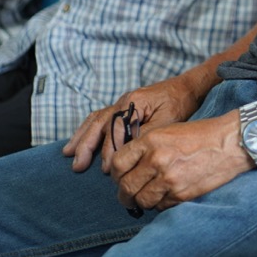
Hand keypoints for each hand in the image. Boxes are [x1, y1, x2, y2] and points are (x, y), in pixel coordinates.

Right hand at [62, 74, 205, 173]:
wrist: (187, 87)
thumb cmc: (180, 102)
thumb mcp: (168, 120)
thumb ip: (148, 133)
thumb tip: (129, 150)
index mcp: (134, 102)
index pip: (115, 129)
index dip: (109, 150)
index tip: (107, 169)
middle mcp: (124, 101)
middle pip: (99, 124)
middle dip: (86, 146)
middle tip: (77, 166)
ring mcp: (122, 103)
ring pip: (95, 120)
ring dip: (82, 138)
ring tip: (69, 154)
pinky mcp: (123, 108)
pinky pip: (100, 118)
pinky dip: (88, 130)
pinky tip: (79, 141)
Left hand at [110, 114, 251, 212]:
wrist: (231, 142)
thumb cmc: (201, 134)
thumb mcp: (169, 131)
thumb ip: (147, 147)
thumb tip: (128, 168)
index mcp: (151, 140)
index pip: (117, 163)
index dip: (115, 174)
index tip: (119, 177)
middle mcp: (156, 160)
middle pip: (125, 186)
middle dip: (124, 194)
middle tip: (127, 196)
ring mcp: (169, 179)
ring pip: (141, 200)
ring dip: (142, 201)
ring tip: (148, 197)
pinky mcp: (181, 194)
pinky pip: (160, 206)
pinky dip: (160, 204)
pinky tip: (167, 195)